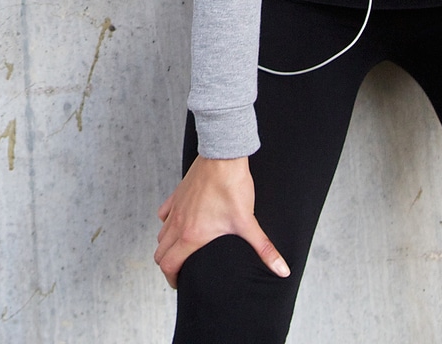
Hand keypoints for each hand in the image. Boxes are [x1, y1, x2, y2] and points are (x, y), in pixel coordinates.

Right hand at [154, 155, 290, 288]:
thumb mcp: (248, 222)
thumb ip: (264, 250)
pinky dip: (167, 222)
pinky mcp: (177, 194)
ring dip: (167, 245)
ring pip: (161, 234)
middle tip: (181, 271)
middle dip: (168, 265)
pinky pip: (164, 213)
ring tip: (181, 251)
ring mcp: (176, 208)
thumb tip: (282, 270)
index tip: (180, 284)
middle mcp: (178, 223)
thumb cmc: (232, 187)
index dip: (172, 279)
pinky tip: (179, 222)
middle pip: (160, 253)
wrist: (222, 156)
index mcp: (191, 235)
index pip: (169, 265)